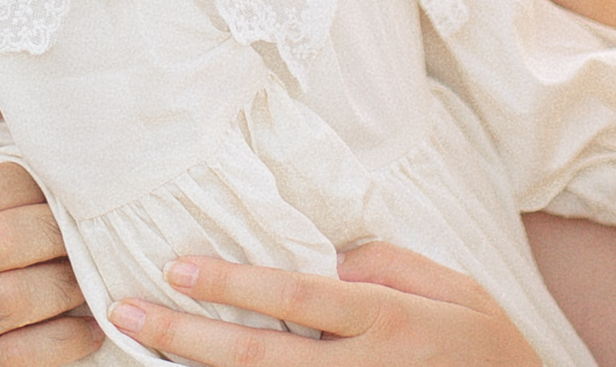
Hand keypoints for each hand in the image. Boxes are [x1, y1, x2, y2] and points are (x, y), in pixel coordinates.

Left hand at [107, 243, 541, 366]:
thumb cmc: (491, 350)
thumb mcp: (458, 290)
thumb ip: (390, 264)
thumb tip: (326, 260)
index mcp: (389, 320)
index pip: (296, 296)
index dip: (232, 282)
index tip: (176, 267)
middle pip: (260, 355)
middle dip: (184, 336)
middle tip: (124, 312)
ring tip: (139, 350)